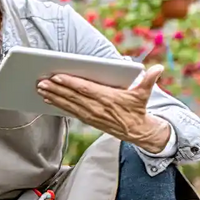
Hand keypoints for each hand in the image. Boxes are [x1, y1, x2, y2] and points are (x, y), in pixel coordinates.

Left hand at [37, 65, 172, 151]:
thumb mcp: (144, 94)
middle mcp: (97, 108)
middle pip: (73, 97)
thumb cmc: (138, 108)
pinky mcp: (89, 120)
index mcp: (108, 98)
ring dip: (53, 97)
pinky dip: (59, 105)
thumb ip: (149, 80)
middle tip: (40, 82)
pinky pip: (71, 112)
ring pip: (69, 105)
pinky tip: (48, 100)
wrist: (138, 132)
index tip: (57, 76)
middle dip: (55, 89)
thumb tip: (158, 68)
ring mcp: (91, 115)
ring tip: (40, 89)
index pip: (86, 89)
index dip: (71, 83)